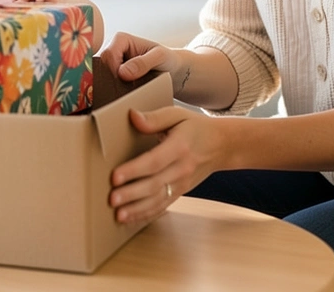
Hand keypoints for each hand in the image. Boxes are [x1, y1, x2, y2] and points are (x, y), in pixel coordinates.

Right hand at [99, 31, 180, 82]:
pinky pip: (108, 82)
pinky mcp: (114, 74)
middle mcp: (114, 49)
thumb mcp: (159, 57)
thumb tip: (122, 73)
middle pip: (102, 66)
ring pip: (103, 76)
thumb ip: (142, 63)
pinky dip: (115, 88)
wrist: (172, 70)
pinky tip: (126, 90)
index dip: (115, 69)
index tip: (127, 79)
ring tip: (130, 87)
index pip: (108, 54)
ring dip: (114, 84)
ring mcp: (113, 63)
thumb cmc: (167, 59)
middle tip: (129, 85)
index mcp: (121, 39)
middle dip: (114, 77)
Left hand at [109, 107, 218, 223]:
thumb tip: (132, 116)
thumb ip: (155, 118)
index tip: (115, 176)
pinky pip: (163, 206)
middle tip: (111, 200)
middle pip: (154, 184)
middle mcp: (181, 168)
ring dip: (137, 209)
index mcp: (179, 147)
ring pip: (158, 200)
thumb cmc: (196, 128)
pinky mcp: (181, 192)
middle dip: (131, 194)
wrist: (222, 145)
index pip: (154, 161)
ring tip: (118, 215)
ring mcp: (182, 183)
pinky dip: (146, 214)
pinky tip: (131, 219)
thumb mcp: (178, 115)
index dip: (134, 170)